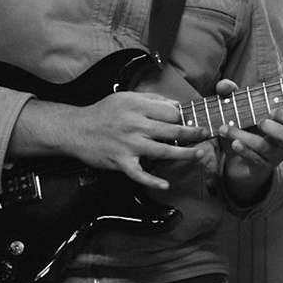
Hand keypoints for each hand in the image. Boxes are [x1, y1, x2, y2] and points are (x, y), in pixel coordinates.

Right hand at [26, 90, 205, 190]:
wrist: (76, 129)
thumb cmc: (102, 113)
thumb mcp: (125, 98)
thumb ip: (149, 100)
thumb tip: (174, 104)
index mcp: (137, 107)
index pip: (170, 111)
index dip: (184, 115)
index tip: (195, 119)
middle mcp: (135, 125)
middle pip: (172, 129)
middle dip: (193, 132)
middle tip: (206, 134)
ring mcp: (129, 144)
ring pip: (163, 150)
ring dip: (184, 154)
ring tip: (199, 155)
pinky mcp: (121, 161)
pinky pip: (139, 173)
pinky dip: (152, 180)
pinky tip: (165, 185)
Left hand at [212, 78, 282, 194]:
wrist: (238, 163)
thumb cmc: (244, 130)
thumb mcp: (238, 112)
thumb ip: (231, 95)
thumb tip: (224, 84)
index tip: (273, 110)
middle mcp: (282, 141)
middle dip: (275, 127)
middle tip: (260, 121)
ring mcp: (272, 156)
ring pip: (264, 146)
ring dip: (243, 136)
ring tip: (225, 128)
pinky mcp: (260, 167)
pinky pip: (254, 160)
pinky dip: (243, 150)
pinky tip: (234, 143)